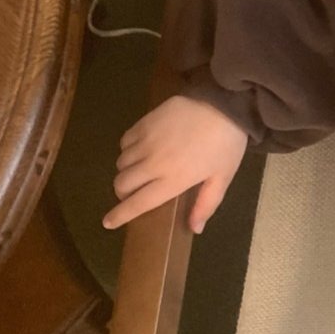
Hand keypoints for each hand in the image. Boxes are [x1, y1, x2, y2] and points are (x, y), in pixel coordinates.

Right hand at [103, 95, 250, 233]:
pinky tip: (142, 149)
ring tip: (141, 170)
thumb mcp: (222, 177)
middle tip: (135, 192)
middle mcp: (153, 163)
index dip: (120, 215)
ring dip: (127, 171)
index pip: (138, 203)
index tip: (108, 222)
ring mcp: (146, 141)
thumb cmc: (226, 144)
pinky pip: (124, 141)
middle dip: (123, 193)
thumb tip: (195, 229)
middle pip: (122, 184)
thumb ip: (206, 204)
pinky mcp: (144, 122)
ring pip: (121, 163)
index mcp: (173, 180)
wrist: (223, 104)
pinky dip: (128, 149)